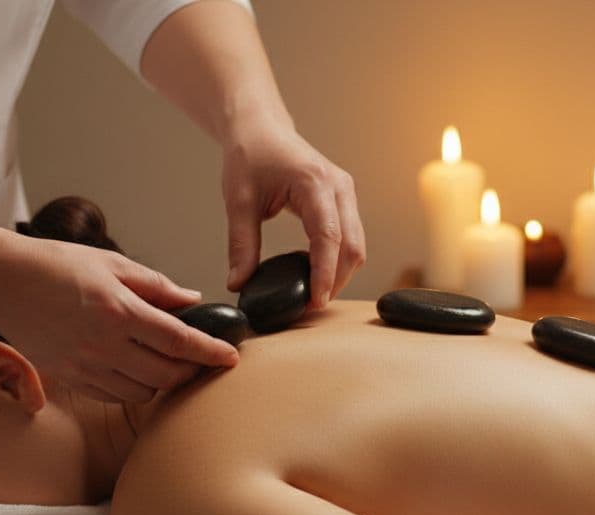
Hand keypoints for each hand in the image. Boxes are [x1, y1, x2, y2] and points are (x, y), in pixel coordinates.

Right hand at [0, 238, 238, 402]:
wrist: (0, 282)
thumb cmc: (55, 265)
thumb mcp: (112, 264)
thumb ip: (156, 286)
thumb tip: (191, 300)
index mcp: (119, 312)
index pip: (179, 341)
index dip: (210, 352)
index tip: (230, 357)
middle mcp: (103, 345)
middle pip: (166, 374)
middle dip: (191, 370)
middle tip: (200, 359)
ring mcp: (84, 366)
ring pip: (142, 391)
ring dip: (162, 381)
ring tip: (166, 363)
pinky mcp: (69, 378)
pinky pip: (113, 396)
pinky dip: (132, 388)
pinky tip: (135, 370)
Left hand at [220, 116, 366, 306]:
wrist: (260, 128)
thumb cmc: (249, 155)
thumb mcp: (239, 201)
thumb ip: (241, 244)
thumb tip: (238, 283)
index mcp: (314, 183)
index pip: (329, 237)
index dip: (325, 274)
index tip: (315, 301)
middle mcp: (339, 187)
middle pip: (353, 246)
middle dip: (336, 280)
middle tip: (310, 306)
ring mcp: (346, 193)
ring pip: (357, 245)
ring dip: (340, 273)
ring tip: (313, 294)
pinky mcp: (344, 200)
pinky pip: (351, 237)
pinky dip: (338, 260)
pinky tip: (318, 274)